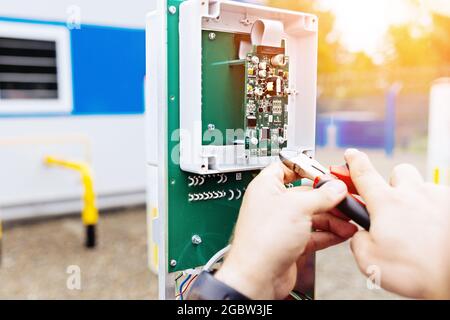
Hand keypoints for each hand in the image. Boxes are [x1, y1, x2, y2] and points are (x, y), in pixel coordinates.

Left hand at [215, 162, 357, 299]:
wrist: (257, 276)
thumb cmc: (263, 240)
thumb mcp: (298, 207)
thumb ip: (321, 195)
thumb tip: (336, 187)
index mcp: (266, 187)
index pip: (285, 167)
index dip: (305, 168)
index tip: (324, 173)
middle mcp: (273, 204)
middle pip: (305, 193)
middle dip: (327, 198)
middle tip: (346, 200)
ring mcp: (282, 224)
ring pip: (312, 215)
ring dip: (332, 218)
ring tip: (349, 221)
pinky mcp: (290, 243)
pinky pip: (313, 234)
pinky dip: (328, 233)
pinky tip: (343, 233)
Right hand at [346, 149, 449, 298]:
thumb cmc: (413, 271)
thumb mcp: (368, 260)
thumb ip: (357, 240)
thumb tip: (362, 234)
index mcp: (386, 203)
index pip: (364, 173)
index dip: (354, 161)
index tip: (351, 154)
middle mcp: (412, 194)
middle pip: (399, 172)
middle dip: (394, 184)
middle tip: (394, 205)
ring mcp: (437, 197)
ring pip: (423, 187)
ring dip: (417, 200)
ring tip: (419, 225)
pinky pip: (442, 200)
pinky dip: (436, 212)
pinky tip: (435, 231)